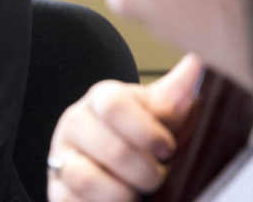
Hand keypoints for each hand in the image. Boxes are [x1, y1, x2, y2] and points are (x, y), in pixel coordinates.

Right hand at [46, 54, 203, 201]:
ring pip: (86, 179)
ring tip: (138, 194)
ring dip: (123, 194)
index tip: (168, 148)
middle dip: (144, 171)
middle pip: (108, 148)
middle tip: (158, 177)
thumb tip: (195, 64)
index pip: (113, 104)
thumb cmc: (139, 137)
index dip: (145, 130)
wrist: (113, 166)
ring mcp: (62, 157)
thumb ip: (173, 97)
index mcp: (100, 100)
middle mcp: (75, 124)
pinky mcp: (57, 190)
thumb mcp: (158, 116)